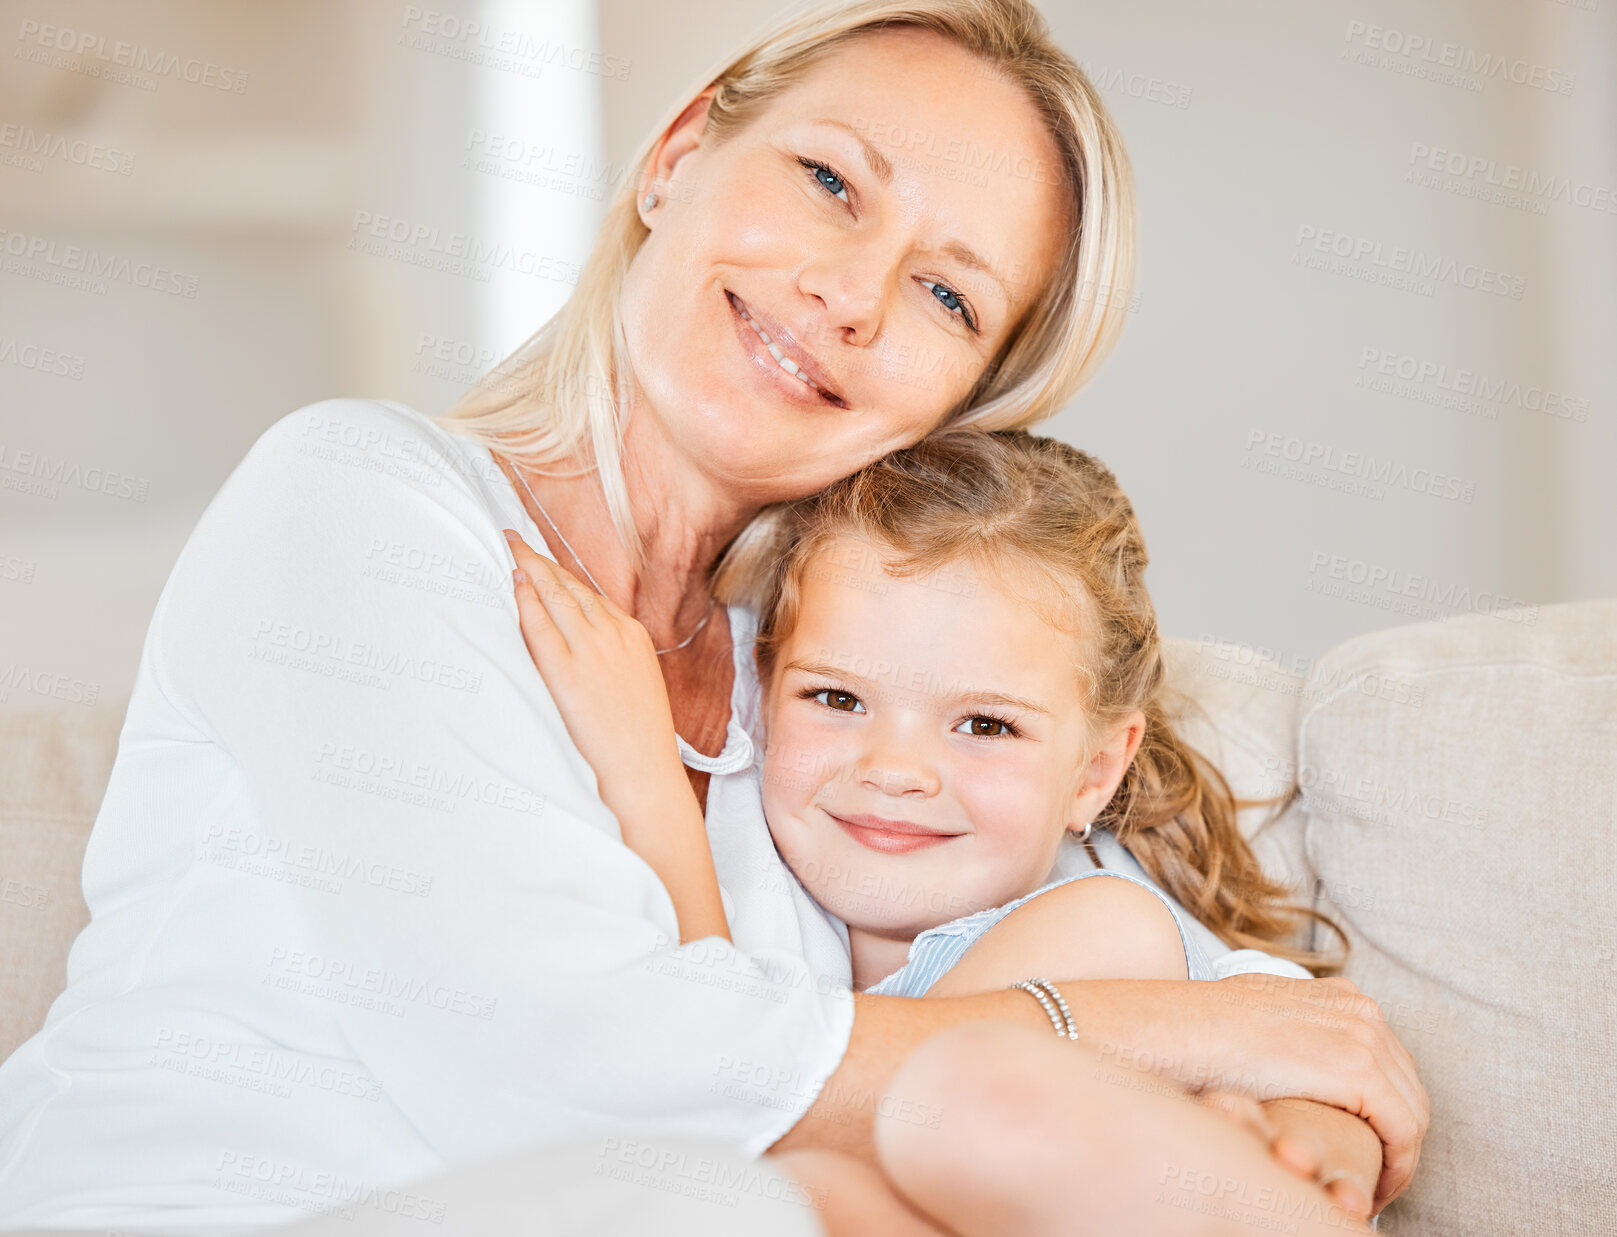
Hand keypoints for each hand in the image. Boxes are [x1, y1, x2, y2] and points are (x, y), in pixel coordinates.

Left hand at [504, 529, 685, 814]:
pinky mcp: (568, 672)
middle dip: (542, 560)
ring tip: (510, 549)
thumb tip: (591, 646)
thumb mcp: (639, 682)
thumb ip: (618, 656)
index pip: (591, 594)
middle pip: (572, 587)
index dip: (563, 573)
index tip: (545, 560)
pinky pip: (542, 625)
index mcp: (633, 635)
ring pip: (556, 597)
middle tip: (515, 539)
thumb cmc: (640, 736)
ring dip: (531, 568)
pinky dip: (528, 600)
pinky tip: (515, 582)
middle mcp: (614, 634)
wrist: (644, 768)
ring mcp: (591, 650)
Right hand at [1075, 973, 1426, 1213]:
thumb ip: (1287, 1033)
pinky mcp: (1356, 1069)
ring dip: (1398, 1158)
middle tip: (1373, 1178)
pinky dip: (1398, 1168)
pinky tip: (1370, 1192)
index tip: (1368, 1147)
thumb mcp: (1251, 1019)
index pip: (1387, 1060)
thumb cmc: (1192, 1037)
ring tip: (1369, 1192)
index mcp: (1335, 994)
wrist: (1164, 1032)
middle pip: (1407, 1086)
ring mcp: (1360, 1034)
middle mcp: (1357, 1007)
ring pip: (1412, 1113)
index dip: (1384, 1110)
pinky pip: (1404, 1132)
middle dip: (1396, 1137)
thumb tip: (1291, 1061)